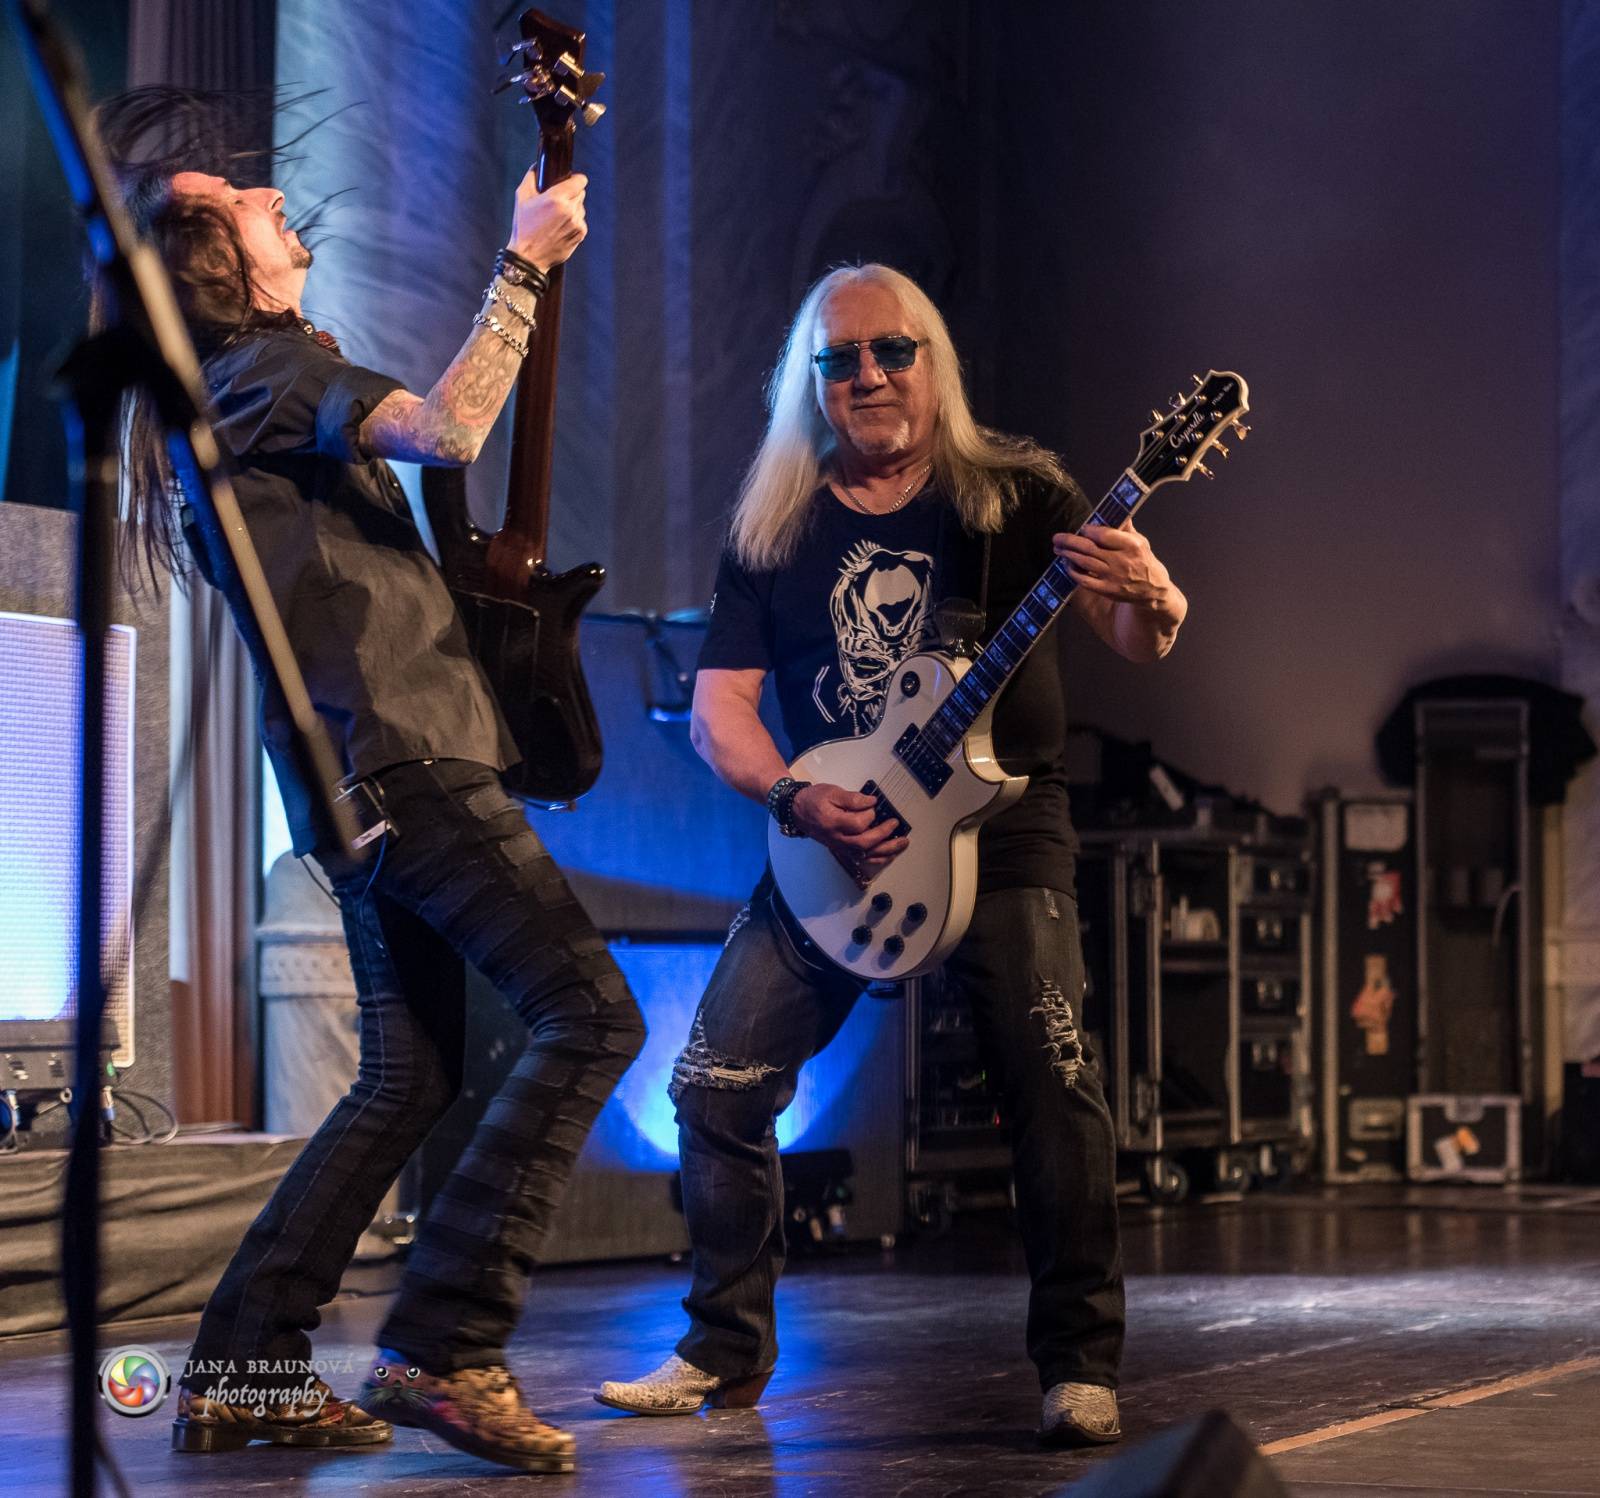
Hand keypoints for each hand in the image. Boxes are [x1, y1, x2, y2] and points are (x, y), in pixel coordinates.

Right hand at [507, 170, 587, 271]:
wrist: (529, 257)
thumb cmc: (523, 226)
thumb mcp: (522, 198)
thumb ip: (531, 177)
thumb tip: (538, 165)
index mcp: (556, 198)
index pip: (580, 181)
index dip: (576, 179)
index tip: (571, 181)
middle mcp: (569, 210)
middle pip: (581, 193)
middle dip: (572, 194)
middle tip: (558, 201)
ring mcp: (577, 223)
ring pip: (581, 207)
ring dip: (573, 208)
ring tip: (557, 217)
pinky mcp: (580, 234)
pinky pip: (581, 221)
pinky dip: (574, 222)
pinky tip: (560, 227)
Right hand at [791, 782, 909, 885]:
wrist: (797, 811)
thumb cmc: (814, 800)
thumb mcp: (831, 792)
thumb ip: (852, 798)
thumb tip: (871, 802)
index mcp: (833, 823)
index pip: (858, 823)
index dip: (869, 814)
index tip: (873, 804)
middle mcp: (837, 838)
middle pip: (864, 843)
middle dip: (884, 835)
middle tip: (895, 824)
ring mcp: (840, 846)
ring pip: (865, 854)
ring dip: (886, 850)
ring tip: (902, 843)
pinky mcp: (842, 849)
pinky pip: (862, 858)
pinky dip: (878, 858)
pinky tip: (890, 854)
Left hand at [1054, 519, 1178, 618]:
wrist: (1153, 589)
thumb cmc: (1144, 560)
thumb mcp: (1141, 541)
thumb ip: (1125, 527)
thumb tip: (1114, 509)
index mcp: (1131, 545)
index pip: (1104, 534)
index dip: (1089, 530)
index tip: (1082, 528)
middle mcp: (1122, 561)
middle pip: (1089, 548)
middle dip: (1069, 542)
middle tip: (1057, 538)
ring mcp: (1113, 577)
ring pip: (1084, 563)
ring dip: (1068, 555)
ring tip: (1058, 549)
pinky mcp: (1107, 590)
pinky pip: (1084, 580)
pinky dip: (1073, 572)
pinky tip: (1067, 566)